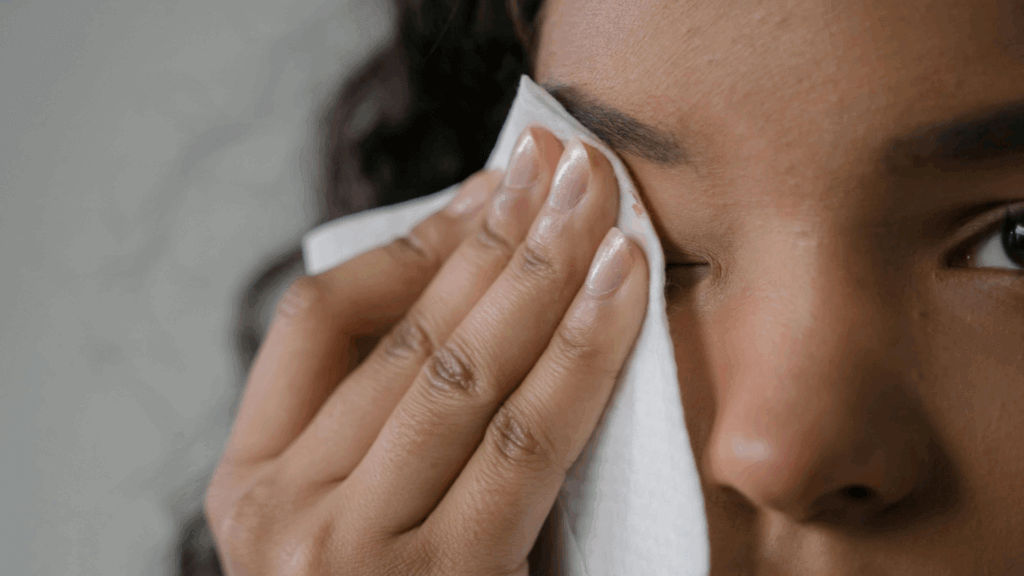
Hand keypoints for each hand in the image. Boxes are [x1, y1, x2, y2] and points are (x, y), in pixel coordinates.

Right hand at [205, 126, 648, 575]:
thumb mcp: (345, 518)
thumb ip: (378, 428)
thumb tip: (476, 291)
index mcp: (246, 485)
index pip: (315, 320)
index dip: (408, 245)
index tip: (484, 195)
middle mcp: (284, 511)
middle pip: (403, 332)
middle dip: (493, 235)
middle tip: (556, 162)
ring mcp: (357, 551)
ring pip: (463, 369)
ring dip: (540, 272)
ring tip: (595, 199)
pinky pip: (528, 439)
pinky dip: (582, 352)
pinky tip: (621, 287)